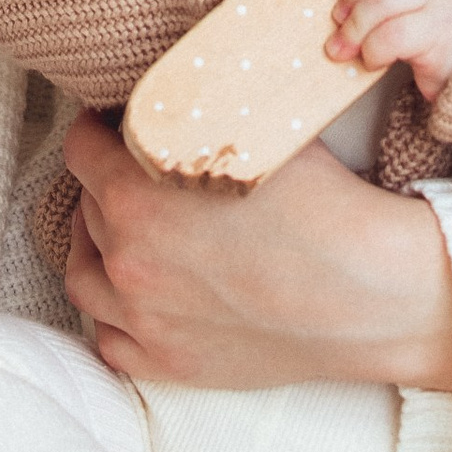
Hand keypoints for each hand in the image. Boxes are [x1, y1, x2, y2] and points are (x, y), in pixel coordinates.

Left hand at [60, 108, 451, 395]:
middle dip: (108, 180)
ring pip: (85, 274)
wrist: (369, 292)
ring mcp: (146, 322)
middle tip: (140, 168)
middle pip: (88, 205)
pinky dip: (113, 312)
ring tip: (127, 226)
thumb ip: (194, 113)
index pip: (81, 149)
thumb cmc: (320, 204)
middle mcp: (129, 263)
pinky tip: (135, 291)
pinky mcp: (171, 365)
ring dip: (99, 243)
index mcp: (137, 198)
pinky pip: (109, 340)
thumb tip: (170, 85)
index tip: (119, 122)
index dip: (100, 127)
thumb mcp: (251, 131)